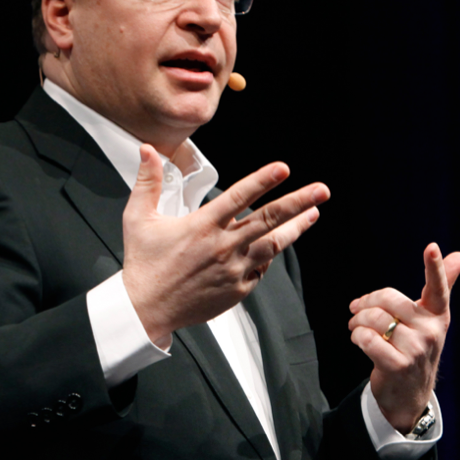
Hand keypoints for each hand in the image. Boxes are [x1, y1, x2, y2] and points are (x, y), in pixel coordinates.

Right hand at [122, 144, 329, 344]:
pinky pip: (260, 270)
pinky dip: (268, 257)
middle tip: (321, 190)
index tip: (284, 169)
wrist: (146, 308)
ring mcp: (233, 270)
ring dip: (296, 229)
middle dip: (298, 202)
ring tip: (314, 214)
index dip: (263, 180)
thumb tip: (148, 150)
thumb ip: (147, 181)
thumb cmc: (143, 262)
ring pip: (274, 245)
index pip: (239, 197)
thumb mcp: (138, 217)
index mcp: (201, 226)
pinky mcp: (237, 290)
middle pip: (269, 219)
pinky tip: (276, 247)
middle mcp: (222, 246)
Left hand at [348, 243, 459, 432]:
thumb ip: (440, 285)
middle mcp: (431, 331)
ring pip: (373, 319)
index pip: (437, 287)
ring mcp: (416, 350)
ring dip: (356, 322)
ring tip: (356, 328)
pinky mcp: (398, 365)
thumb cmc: (415, 345)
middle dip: (365, 303)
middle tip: (356, 310)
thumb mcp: (429, 317)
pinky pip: (366, 338)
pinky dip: (356, 337)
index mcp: (437, 314)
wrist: (408, 391)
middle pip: (387, 299)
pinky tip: (360, 341)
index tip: (431, 247)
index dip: (434, 267)